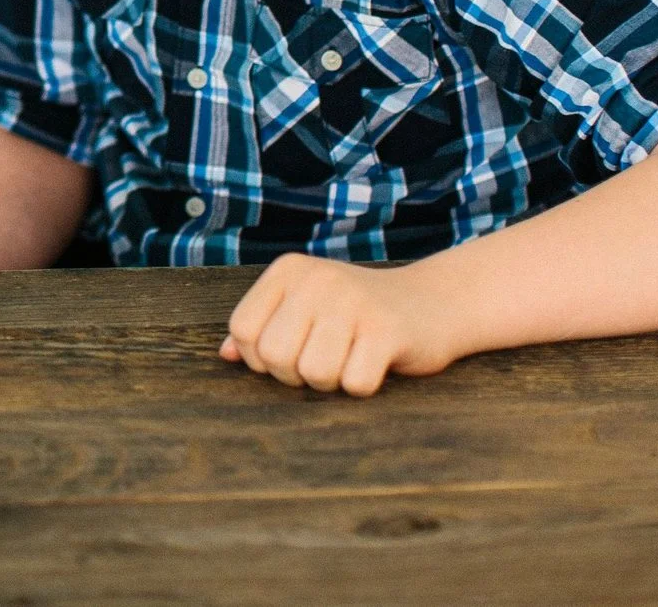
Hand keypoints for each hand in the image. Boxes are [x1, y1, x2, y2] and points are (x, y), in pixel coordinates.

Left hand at [220, 253, 461, 396]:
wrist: (433, 303)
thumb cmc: (356, 314)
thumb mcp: (305, 308)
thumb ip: (263, 327)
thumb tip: (224, 355)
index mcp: (289, 271)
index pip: (242, 329)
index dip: (259, 357)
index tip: (290, 353)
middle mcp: (317, 279)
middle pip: (274, 355)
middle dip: (295, 375)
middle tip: (323, 362)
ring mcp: (353, 302)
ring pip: (313, 374)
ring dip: (331, 382)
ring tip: (350, 359)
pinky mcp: (387, 330)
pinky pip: (354, 384)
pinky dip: (363, 386)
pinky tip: (376, 363)